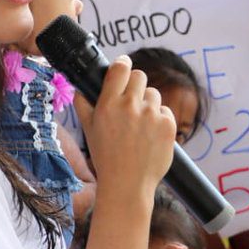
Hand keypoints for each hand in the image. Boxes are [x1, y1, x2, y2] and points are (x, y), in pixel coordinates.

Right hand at [84, 56, 175, 197]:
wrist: (128, 184)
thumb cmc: (106, 158)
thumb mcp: (89, 130)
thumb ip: (83, 105)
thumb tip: (80, 88)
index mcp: (108, 104)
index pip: (120, 68)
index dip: (122, 64)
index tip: (123, 66)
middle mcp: (130, 106)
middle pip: (139, 76)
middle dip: (136, 86)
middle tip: (132, 103)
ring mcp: (151, 115)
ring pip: (154, 94)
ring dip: (148, 105)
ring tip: (140, 126)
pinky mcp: (168, 124)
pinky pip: (165, 111)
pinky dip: (160, 120)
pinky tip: (150, 136)